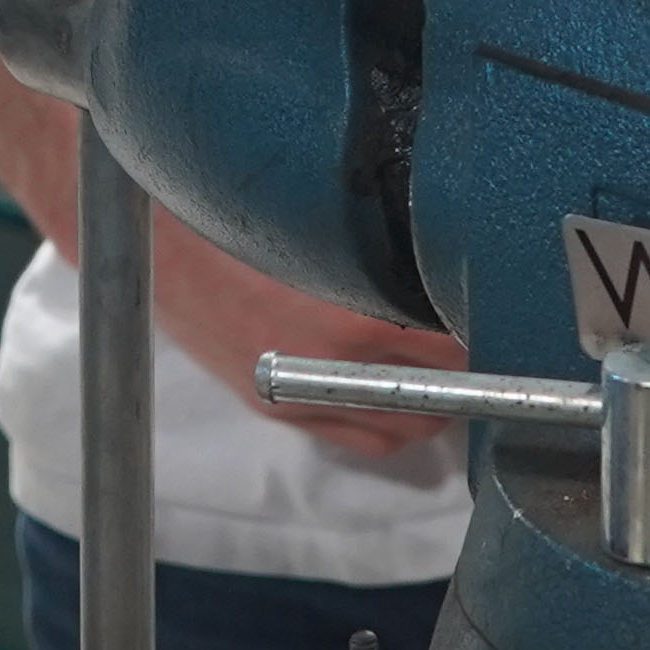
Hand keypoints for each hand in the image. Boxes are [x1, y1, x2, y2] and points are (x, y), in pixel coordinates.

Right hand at [152, 213, 464, 458]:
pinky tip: (396, 381)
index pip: (459, 354)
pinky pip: (359, 439)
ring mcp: (299, 400)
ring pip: (406, 431)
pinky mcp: (274, 408)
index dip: (490, 331)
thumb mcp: (325, 219)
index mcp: (351, 325)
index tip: (506, 312)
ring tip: (447, 359)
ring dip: (436, 399)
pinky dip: (390, 418)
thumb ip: (392, 246)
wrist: (144, 236)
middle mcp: (328, 375)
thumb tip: (458, 253)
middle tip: (484, 331)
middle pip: (443, 401)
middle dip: (471, 369)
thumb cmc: (228, 210)